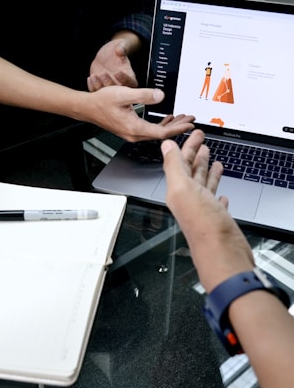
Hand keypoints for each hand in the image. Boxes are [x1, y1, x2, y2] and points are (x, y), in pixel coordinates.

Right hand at [73, 86, 194, 141]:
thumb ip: (144, 95)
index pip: (162, 132)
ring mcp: (132, 134)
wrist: (87, 108)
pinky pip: (150, 130)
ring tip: (182, 118)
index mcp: (135, 128)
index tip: (189, 124)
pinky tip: (167, 118)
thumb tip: (160, 96)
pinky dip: (160, 124)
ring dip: (170, 125)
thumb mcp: (124, 94)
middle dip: (178, 126)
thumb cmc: (102, 102)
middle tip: (190, 120)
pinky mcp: (130, 130)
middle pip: (162, 134)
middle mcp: (134, 134)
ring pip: (156, 132)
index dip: (178, 128)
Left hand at [87, 39, 137, 91]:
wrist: (107, 55)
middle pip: (117, 91)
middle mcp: (121, 85)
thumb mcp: (121, 45)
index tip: (117, 72)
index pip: (131, 82)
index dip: (124, 79)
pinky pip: (97, 91)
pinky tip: (90, 78)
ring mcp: (110, 87)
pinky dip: (92, 87)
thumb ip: (123, 47)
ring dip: (99, 86)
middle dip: (109, 83)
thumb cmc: (117, 49)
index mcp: (130, 76)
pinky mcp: (101, 87)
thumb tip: (120, 49)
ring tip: (94, 76)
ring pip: (105, 94)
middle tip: (104, 74)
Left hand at [161, 130, 253, 291]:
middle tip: (201, 139)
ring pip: (203, 184)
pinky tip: (220, 191)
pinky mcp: (216, 218)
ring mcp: (203, 209)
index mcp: (179, 190)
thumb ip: (173, 167)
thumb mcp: (183, 189)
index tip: (194, 133)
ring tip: (211, 157)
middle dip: (196, 153)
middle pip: (191, 171)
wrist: (222, 255)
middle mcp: (189, 199)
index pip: (181, 162)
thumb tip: (165, 147)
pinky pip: (214, 200)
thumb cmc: (204, 226)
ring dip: (206, 170)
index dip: (187, 146)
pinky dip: (217, 191)